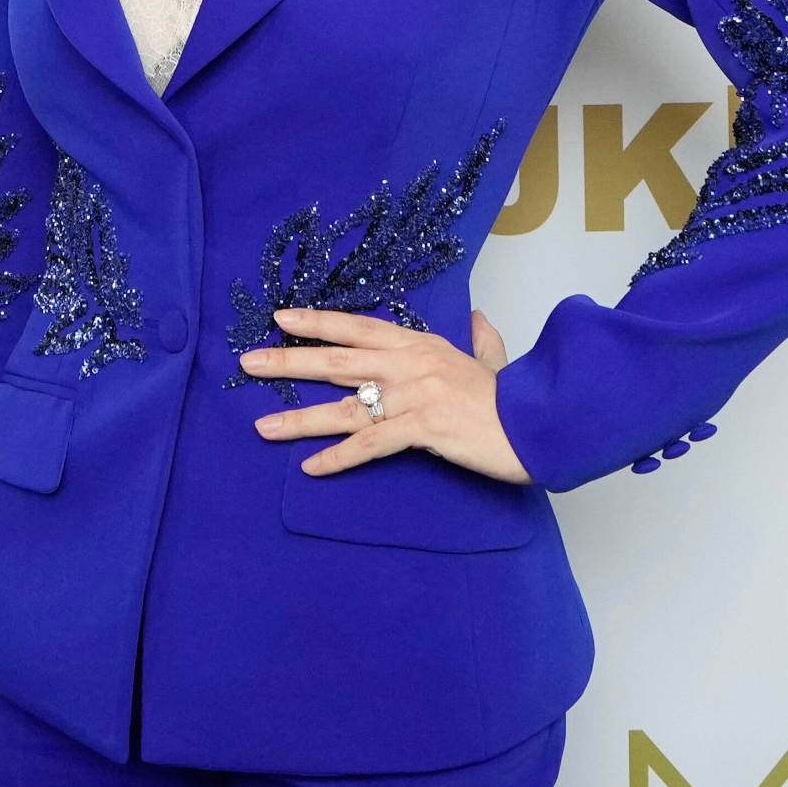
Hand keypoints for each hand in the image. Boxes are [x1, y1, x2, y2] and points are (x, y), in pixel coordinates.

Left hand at [242, 306, 528, 482]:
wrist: (539, 424)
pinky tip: (311, 468)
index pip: (358, 327)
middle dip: (289, 362)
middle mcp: (410, 364)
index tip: (281, 319)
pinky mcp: (422, 428)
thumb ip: (481, 340)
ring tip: (262, 428)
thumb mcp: (493, 359)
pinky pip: (370, 445)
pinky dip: (338, 457)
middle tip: (248, 363)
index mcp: (421, 344)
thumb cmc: (515, 397)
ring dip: (300, 418)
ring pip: (345, 406)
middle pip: (338, 360)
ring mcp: (414, 395)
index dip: (318, 321)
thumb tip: (479, 318)